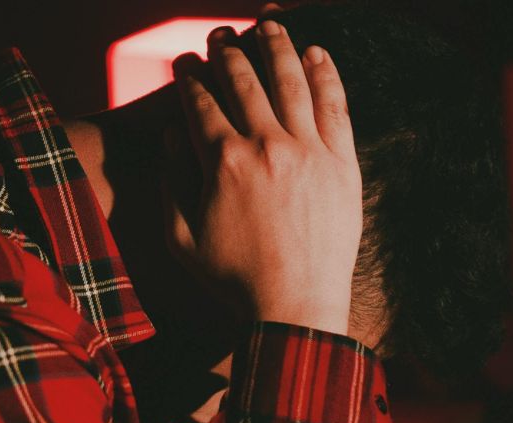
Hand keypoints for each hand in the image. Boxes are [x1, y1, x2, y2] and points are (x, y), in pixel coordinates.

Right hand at [171, 20, 362, 335]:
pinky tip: (316, 53)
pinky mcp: (340, 162)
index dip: (189, 76)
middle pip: (243, 80)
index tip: (185, 64)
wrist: (293, 305)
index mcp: (221, 161)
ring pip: (290, 80)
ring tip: (268, 24)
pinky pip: (334, 105)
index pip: (200, 101)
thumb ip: (172, 181)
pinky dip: (325, 73)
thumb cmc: (232, 278)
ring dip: (276, 46)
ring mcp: (307, 150)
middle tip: (220, 36)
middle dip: (226, 51)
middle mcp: (264, 145)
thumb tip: (173, 134)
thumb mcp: (181, 237)